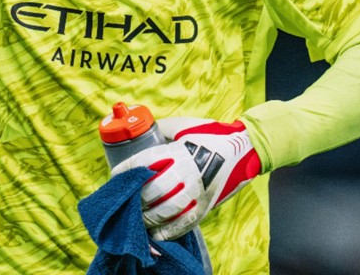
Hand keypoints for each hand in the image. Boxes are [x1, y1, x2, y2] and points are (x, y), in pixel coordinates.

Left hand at [112, 117, 261, 240]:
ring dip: (148, 216)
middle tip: (126, 198)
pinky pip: (184, 223)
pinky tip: (156, 233)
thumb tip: (143, 132)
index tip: (115, 176)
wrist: (244, 149)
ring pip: (166, 210)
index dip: (126, 170)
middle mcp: (187, 172)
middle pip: (153, 190)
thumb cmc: (211, 135)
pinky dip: (168, 231)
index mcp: (179, 151)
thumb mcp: (185, 125)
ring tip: (138, 217)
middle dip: (136, 197)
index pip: (144, 162)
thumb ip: (163, 129)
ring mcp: (197, 191)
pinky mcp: (206, 205)